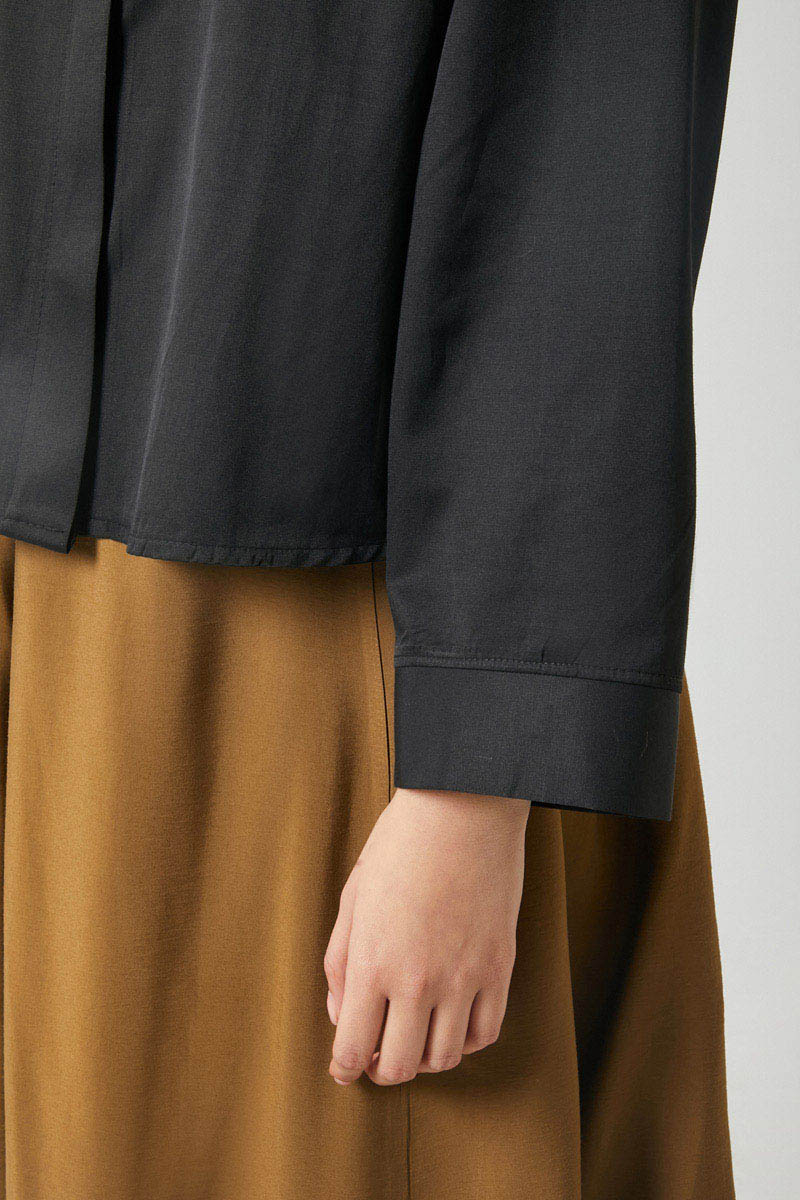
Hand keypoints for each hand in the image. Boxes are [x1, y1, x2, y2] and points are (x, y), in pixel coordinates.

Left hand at [323, 786, 528, 1086]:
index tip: (344, 1068)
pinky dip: (466, 1041)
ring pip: (445, 1058)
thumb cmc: (401, 843)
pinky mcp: (499, 967)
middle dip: (381, 1069)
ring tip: (414, 1036)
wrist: (464, 808)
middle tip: (377, 1054)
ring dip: (423, 1058)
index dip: (343, 1068)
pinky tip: (452, 1021)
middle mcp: (417, 980)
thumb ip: (340, 962)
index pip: (352, 1047)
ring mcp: (464, 977)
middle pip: (399, 1066)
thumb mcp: (354, 896)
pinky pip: (487, 1033)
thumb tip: (341, 1012)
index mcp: (372, 961)